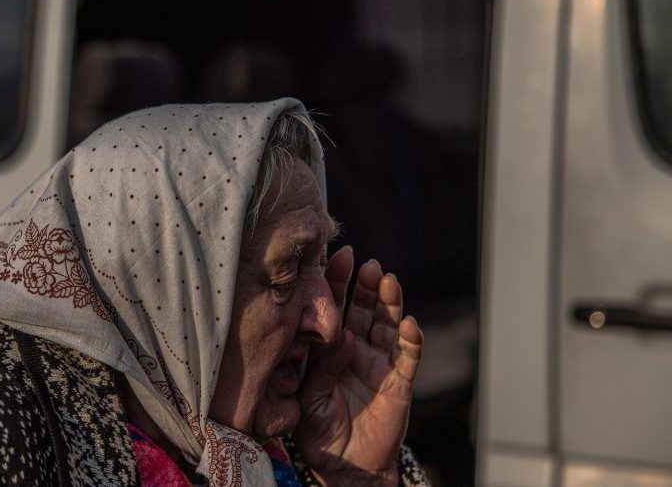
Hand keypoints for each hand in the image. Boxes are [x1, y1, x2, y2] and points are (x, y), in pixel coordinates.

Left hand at [294, 246, 422, 485]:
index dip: (335, 283)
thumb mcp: (309, 397)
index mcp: (329, 349)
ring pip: (387, 325)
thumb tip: (343, 337)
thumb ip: (323, 366)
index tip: (336, 257)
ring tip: (389, 281)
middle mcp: (356, 350)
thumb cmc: (319, 432)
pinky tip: (409, 323)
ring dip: (390, 303)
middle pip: (364, 310)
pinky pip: (408, 357)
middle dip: (365, 285)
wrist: (343, 467)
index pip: (332, 308)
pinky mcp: (400, 382)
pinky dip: (411, 339)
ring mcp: (379, 363)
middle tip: (367, 264)